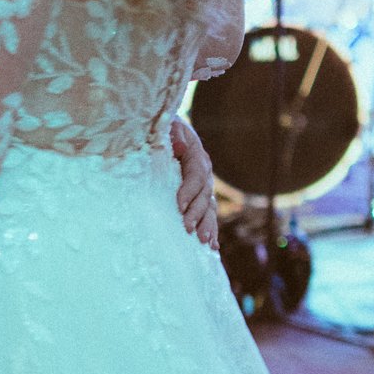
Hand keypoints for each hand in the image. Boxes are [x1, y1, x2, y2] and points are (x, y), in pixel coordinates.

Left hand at [171, 116, 219, 249]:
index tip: (179, 206)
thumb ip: (173, 135)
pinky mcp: (200, 197)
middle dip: (197, 213)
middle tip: (189, 229)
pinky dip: (211, 229)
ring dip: (208, 225)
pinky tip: (212, 247)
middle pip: (204, 195)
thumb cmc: (162, 129)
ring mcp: (203, 186)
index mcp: (196, 155)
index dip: (189, 191)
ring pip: (209, 208)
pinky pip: (208, 214)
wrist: (166, 132)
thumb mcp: (166, 126)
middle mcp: (204, 172)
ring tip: (205, 243)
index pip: (195, 175)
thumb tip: (180, 148)